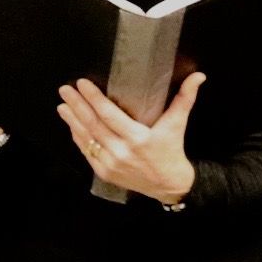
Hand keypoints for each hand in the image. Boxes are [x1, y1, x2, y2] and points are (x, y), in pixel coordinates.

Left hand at [60, 73, 200, 203]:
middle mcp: (121, 152)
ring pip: (86, 139)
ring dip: (72, 120)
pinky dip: (78, 137)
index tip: (82, 84)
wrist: (169, 185)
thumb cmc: (172, 150)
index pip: (109, 115)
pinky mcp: (105, 173)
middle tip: (64, 89)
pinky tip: (71, 124)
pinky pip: (87, 152)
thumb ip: (185, 98)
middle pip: (93, 125)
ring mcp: (111, 164)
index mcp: (138, 138)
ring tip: (62, 105)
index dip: (94, 98)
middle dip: (76, 106)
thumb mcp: (177, 124)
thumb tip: (199, 76)